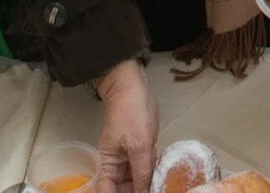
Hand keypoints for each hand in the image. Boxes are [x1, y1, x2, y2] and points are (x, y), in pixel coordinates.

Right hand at [93, 59, 157, 192]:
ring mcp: (129, 157)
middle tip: (154, 192)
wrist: (134, 87)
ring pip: (137, 179)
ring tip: (161, 186)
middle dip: (136, 192)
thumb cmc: (131, 113)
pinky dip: (153, 172)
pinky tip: (163, 175)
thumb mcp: (139, 145)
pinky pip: (146, 167)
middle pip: (123, 188)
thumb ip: (142, 171)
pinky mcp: (141, 149)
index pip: (106, 190)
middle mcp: (116, 164)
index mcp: (108, 164)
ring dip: (147, 183)